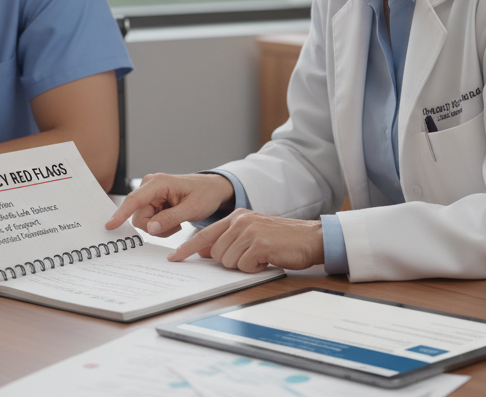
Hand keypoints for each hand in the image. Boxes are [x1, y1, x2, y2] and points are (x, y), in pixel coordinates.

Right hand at [105, 173, 234, 236]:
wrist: (212, 190)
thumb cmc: (205, 195)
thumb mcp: (191, 209)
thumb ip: (170, 219)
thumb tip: (151, 228)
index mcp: (158, 183)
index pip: (134, 200)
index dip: (120, 214)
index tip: (109, 226)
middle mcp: (149, 186)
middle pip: (139, 217)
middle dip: (155, 227)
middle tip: (176, 224)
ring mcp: (150, 194)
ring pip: (144, 222)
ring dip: (160, 227)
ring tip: (177, 220)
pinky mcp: (152, 201)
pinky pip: (149, 221)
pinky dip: (161, 225)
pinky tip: (174, 218)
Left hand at [169, 209, 324, 271]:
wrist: (311, 238)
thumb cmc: (282, 240)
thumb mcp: (252, 234)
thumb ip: (228, 239)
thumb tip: (203, 251)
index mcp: (236, 216)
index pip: (204, 234)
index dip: (187, 248)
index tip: (174, 258)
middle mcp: (240, 220)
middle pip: (216, 253)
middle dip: (230, 261)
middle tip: (251, 256)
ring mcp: (249, 231)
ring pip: (228, 261)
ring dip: (244, 265)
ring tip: (261, 256)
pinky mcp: (259, 243)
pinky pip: (244, 265)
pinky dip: (255, 268)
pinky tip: (267, 258)